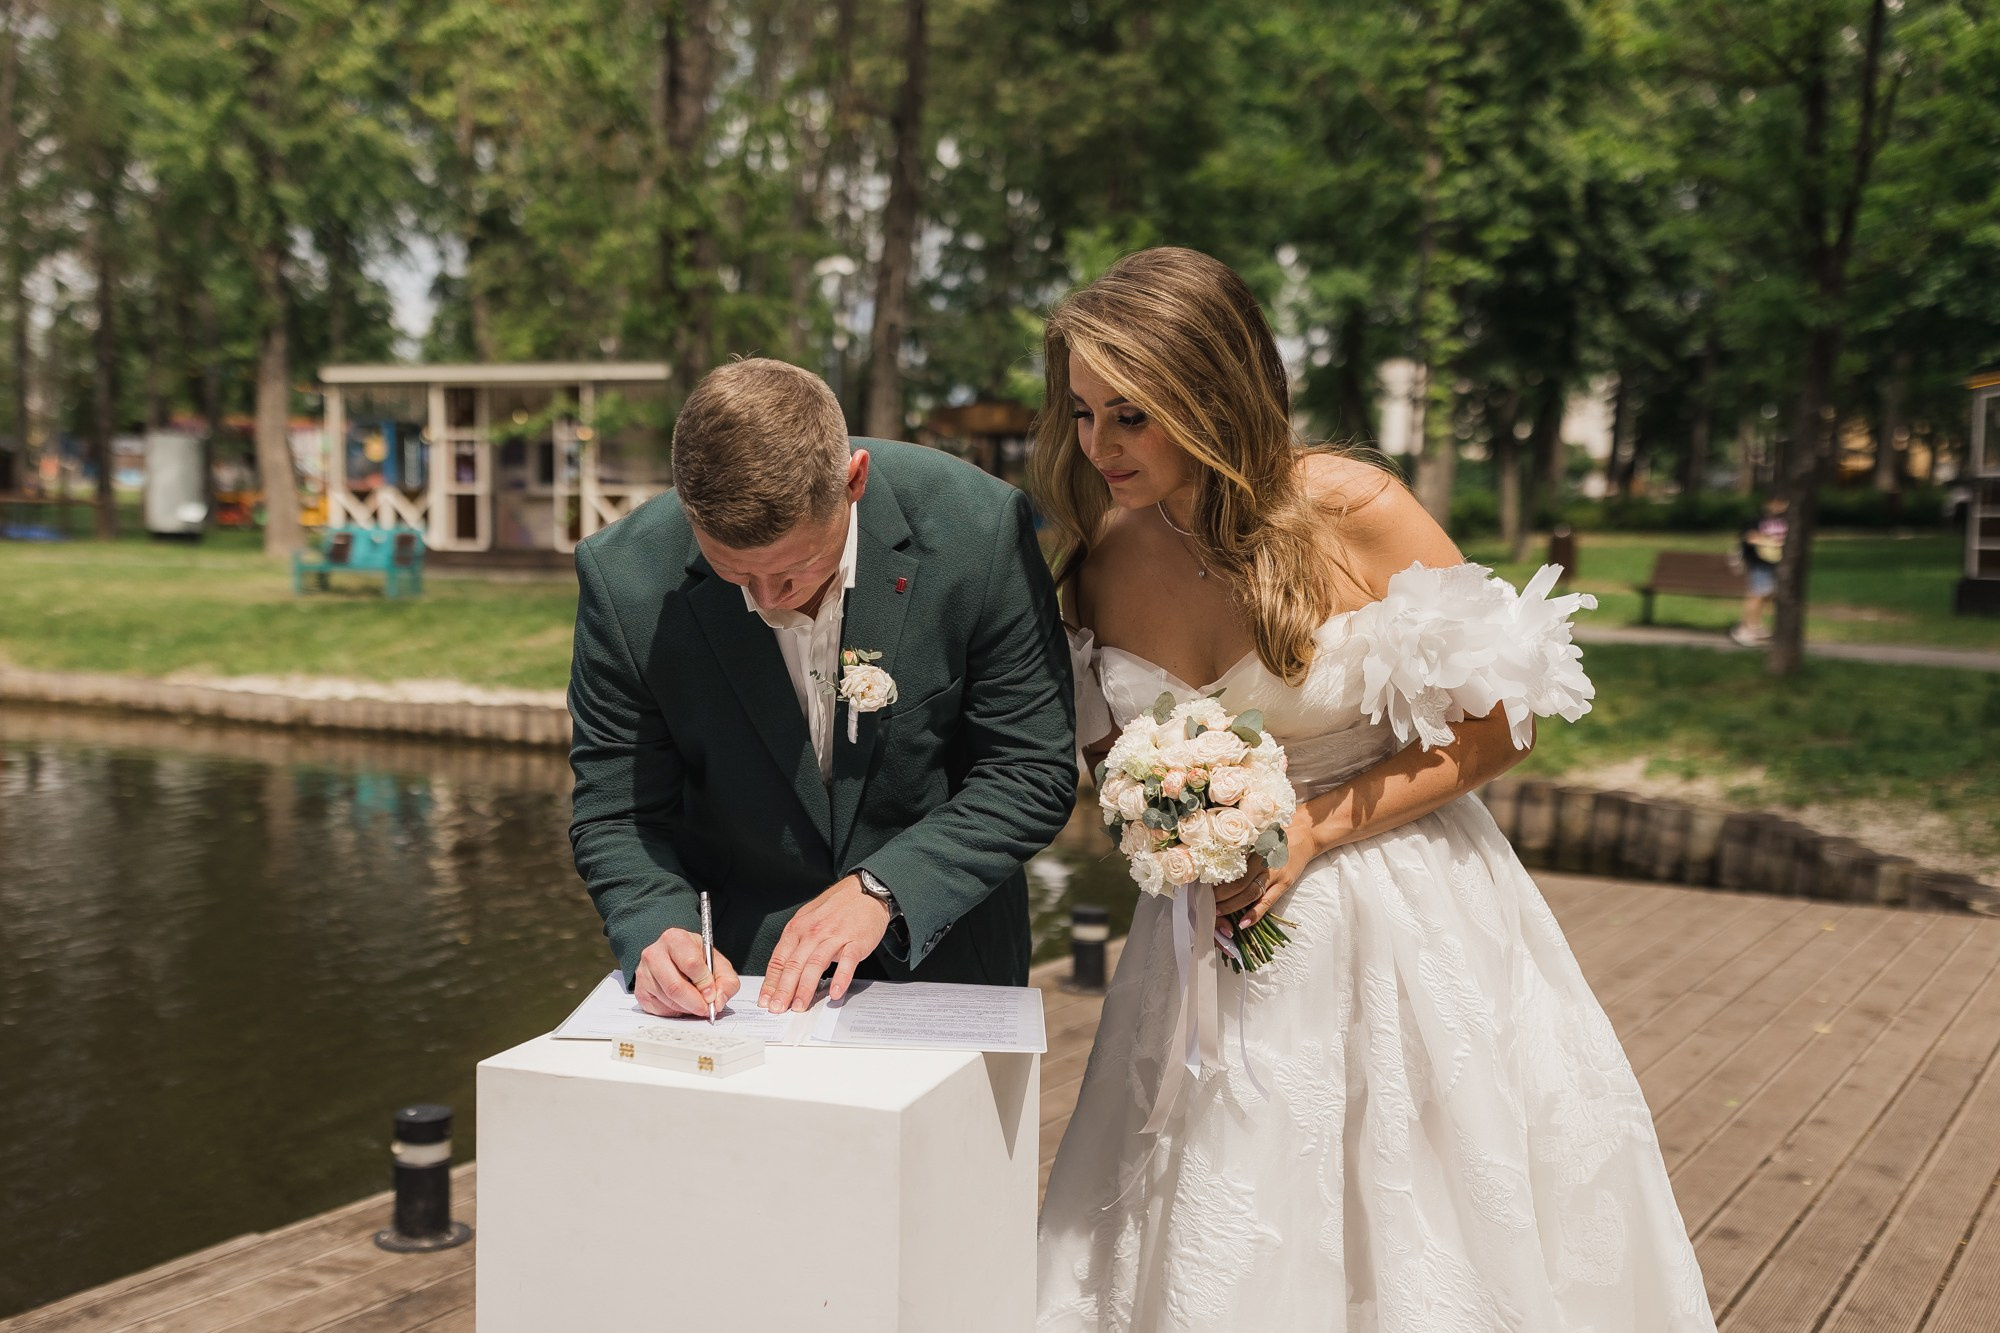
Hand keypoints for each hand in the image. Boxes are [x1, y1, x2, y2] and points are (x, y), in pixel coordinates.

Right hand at [634, 927, 740, 1017]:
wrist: (676, 960)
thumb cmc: (697, 960)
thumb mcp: (719, 965)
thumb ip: (726, 982)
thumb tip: (718, 1002)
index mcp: (675, 939)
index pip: (691, 963)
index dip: (704, 983)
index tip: (712, 994)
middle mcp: (654, 953)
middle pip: (675, 986)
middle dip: (695, 1002)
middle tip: (706, 1008)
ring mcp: (644, 972)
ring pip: (668, 1000)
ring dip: (686, 1008)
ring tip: (695, 1002)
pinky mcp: (640, 991)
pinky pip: (659, 1009)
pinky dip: (675, 1011)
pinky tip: (681, 1002)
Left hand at [760, 875, 890, 1012]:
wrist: (865, 890)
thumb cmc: (837, 907)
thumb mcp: (808, 919)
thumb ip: (796, 943)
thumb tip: (782, 971)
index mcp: (798, 928)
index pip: (779, 959)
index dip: (771, 982)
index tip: (766, 1000)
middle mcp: (813, 932)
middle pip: (794, 965)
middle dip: (784, 990)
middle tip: (778, 1009)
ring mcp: (835, 937)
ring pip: (816, 965)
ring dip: (806, 988)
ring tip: (800, 1006)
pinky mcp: (856, 942)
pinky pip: (847, 962)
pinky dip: (840, 978)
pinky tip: (834, 992)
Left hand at [1216, 813, 1318, 934]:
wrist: (1305, 835)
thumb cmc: (1275, 834)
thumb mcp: (1255, 836)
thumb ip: (1239, 848)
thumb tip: (1214, 863)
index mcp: (1253, 849)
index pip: (1231, 869)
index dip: (1216, 882)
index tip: (1202, 889)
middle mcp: (1263, 862)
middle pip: (1238, 884)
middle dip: (1221, 897)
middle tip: (1206, 904)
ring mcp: (1275, 875)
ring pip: (1250, 894)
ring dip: (1233, 906)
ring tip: (1217, 913)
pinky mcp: (1284, 884)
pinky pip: (1268, 902)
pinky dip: (1255, 914)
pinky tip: (1243, 923)